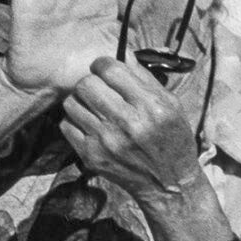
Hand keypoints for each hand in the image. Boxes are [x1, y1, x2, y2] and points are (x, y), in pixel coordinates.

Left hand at [60, 56, 209, 203]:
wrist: (169, 185)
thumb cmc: (173, 140)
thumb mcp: (172, 106)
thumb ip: (146, 79)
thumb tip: (121, 55)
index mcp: (152, 107)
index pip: (110, 69)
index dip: (104, 65)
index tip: (107, 71)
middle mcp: (129, 124)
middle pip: (86, 84)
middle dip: (92, 83)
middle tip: (101, 91)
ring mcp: (107, 142)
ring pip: (72, 103)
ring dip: (82, 102)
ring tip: (96, 108)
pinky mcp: (92, 156)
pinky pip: (67, 125)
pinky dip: (77, 122)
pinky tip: (92, 125)